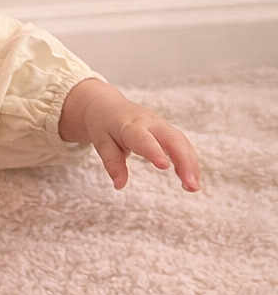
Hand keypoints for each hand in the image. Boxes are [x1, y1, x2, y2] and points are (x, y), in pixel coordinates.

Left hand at [60, 78, 201, 191]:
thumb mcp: (101, 142)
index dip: (154, 151)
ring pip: (182, 142)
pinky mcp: (168, 130)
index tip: (164, 166)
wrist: (107, 106)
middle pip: (172, 139)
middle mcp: (149, 122)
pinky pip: (183, 145)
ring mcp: (161, 125)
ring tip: (193, 188)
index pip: (143, 138)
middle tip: (192, 186)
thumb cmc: (103, 125)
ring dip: (191, 164)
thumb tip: (119, 185)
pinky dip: (190, 161)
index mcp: (129, 125)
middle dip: (185, 161)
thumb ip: (111, 162)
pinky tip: (190, 180)